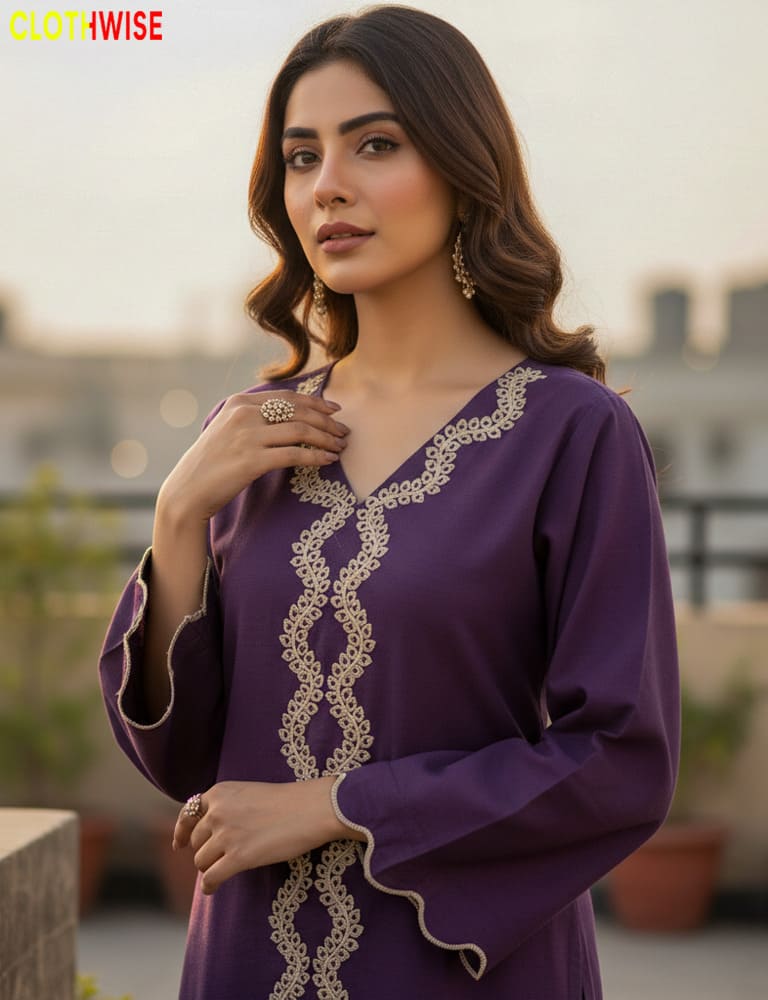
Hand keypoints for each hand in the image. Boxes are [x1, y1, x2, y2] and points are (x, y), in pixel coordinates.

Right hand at [158, 390, 349, 525]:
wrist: (188, 492)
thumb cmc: (211, 464)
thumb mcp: (228, 430)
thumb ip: (253, 419)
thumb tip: (290, 418)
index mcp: (239, 403)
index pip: (287, 397)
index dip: (315, 403)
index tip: (335, 410)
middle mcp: (243, 414)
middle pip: (298, 411)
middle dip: (326, 421)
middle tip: (344, 432)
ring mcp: (247, 436)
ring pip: (300, 430)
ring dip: (326, 438)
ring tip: (340, 447)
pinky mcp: (252, 460)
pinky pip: (294, 454)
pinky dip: (316, 456)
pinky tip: (328, 460)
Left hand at [172, 777, 365, 893]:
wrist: (312, 808)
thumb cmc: (288, 801)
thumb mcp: (249, 793)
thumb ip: (227, 806)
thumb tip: (209, 831)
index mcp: (219, 793)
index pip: (188, 814)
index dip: (181, 832)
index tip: (179, 844)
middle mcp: (217, 812)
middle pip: (195, 842)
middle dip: (205, 851)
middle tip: (221, 857)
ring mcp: (226, 835)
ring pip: (201, 861)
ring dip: (210, 867)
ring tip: (224, 869)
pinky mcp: (238, 857)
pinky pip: (211, 877)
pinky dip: (209, 886)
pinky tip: (213, 890)